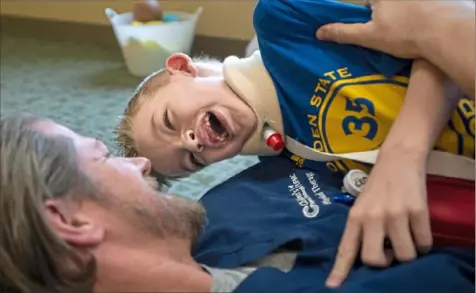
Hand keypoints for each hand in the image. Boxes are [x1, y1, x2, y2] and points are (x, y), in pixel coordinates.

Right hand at [316, 0, 425, 58]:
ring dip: (401, 17)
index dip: (365, 18)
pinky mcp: (433, 3)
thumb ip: (343, 32)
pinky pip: (418, 9)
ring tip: (404, 34)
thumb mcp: (368, 36)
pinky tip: (419, 30)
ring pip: (402, 9)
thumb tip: (319, 32)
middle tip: (387, 35)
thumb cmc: (403, 34)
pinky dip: (416, 17)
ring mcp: (414, 0)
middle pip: (383, 7)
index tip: (367, 31)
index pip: (365, 5)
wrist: (445, 33)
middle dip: (383, 18)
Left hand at [326, 151, 432, 287]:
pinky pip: (424, 243)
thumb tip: (366, 258)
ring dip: (407, 253)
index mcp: (355, 217)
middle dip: (384, 262)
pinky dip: (423, 243)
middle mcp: (373, 217)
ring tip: (405, 238)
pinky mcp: (418, 211)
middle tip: (388, 253)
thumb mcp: (361, 205)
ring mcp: (396, 215)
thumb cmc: (377, 185)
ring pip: (404, 255)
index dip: (340, 270)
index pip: (346, 249)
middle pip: (374, 260)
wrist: (398, 159)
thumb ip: (361, 229)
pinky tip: (418, 230)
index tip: (332, 287)